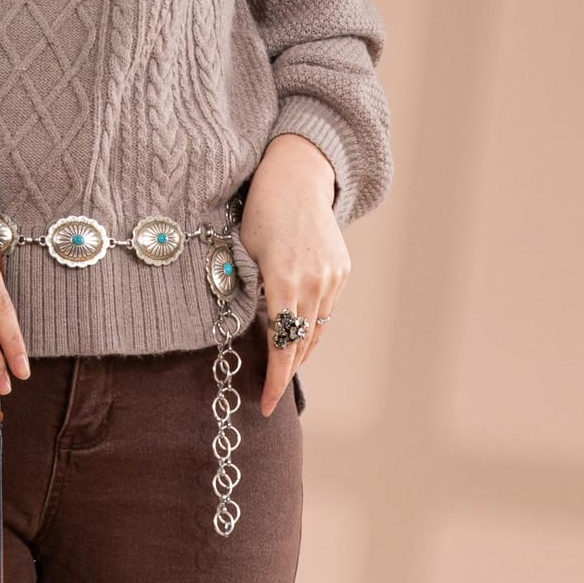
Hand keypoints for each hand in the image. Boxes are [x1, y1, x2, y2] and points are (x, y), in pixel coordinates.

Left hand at [236, 133, 350, 416]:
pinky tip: (296, 331)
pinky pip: (325, 310)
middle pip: (301, 344)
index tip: (268, 405)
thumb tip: (245, 326)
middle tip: (270, 393)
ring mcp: (333, 278)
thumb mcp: (242, 252)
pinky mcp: (341, 271)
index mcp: (284, 282)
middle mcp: (314, 284)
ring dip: (298, 349)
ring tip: (281, 366)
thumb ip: (247, 291)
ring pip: (316, 329)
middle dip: (285, 371)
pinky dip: (310, 325)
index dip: (275, 380)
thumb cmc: (260, 211)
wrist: (297, 177)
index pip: (281, 346)